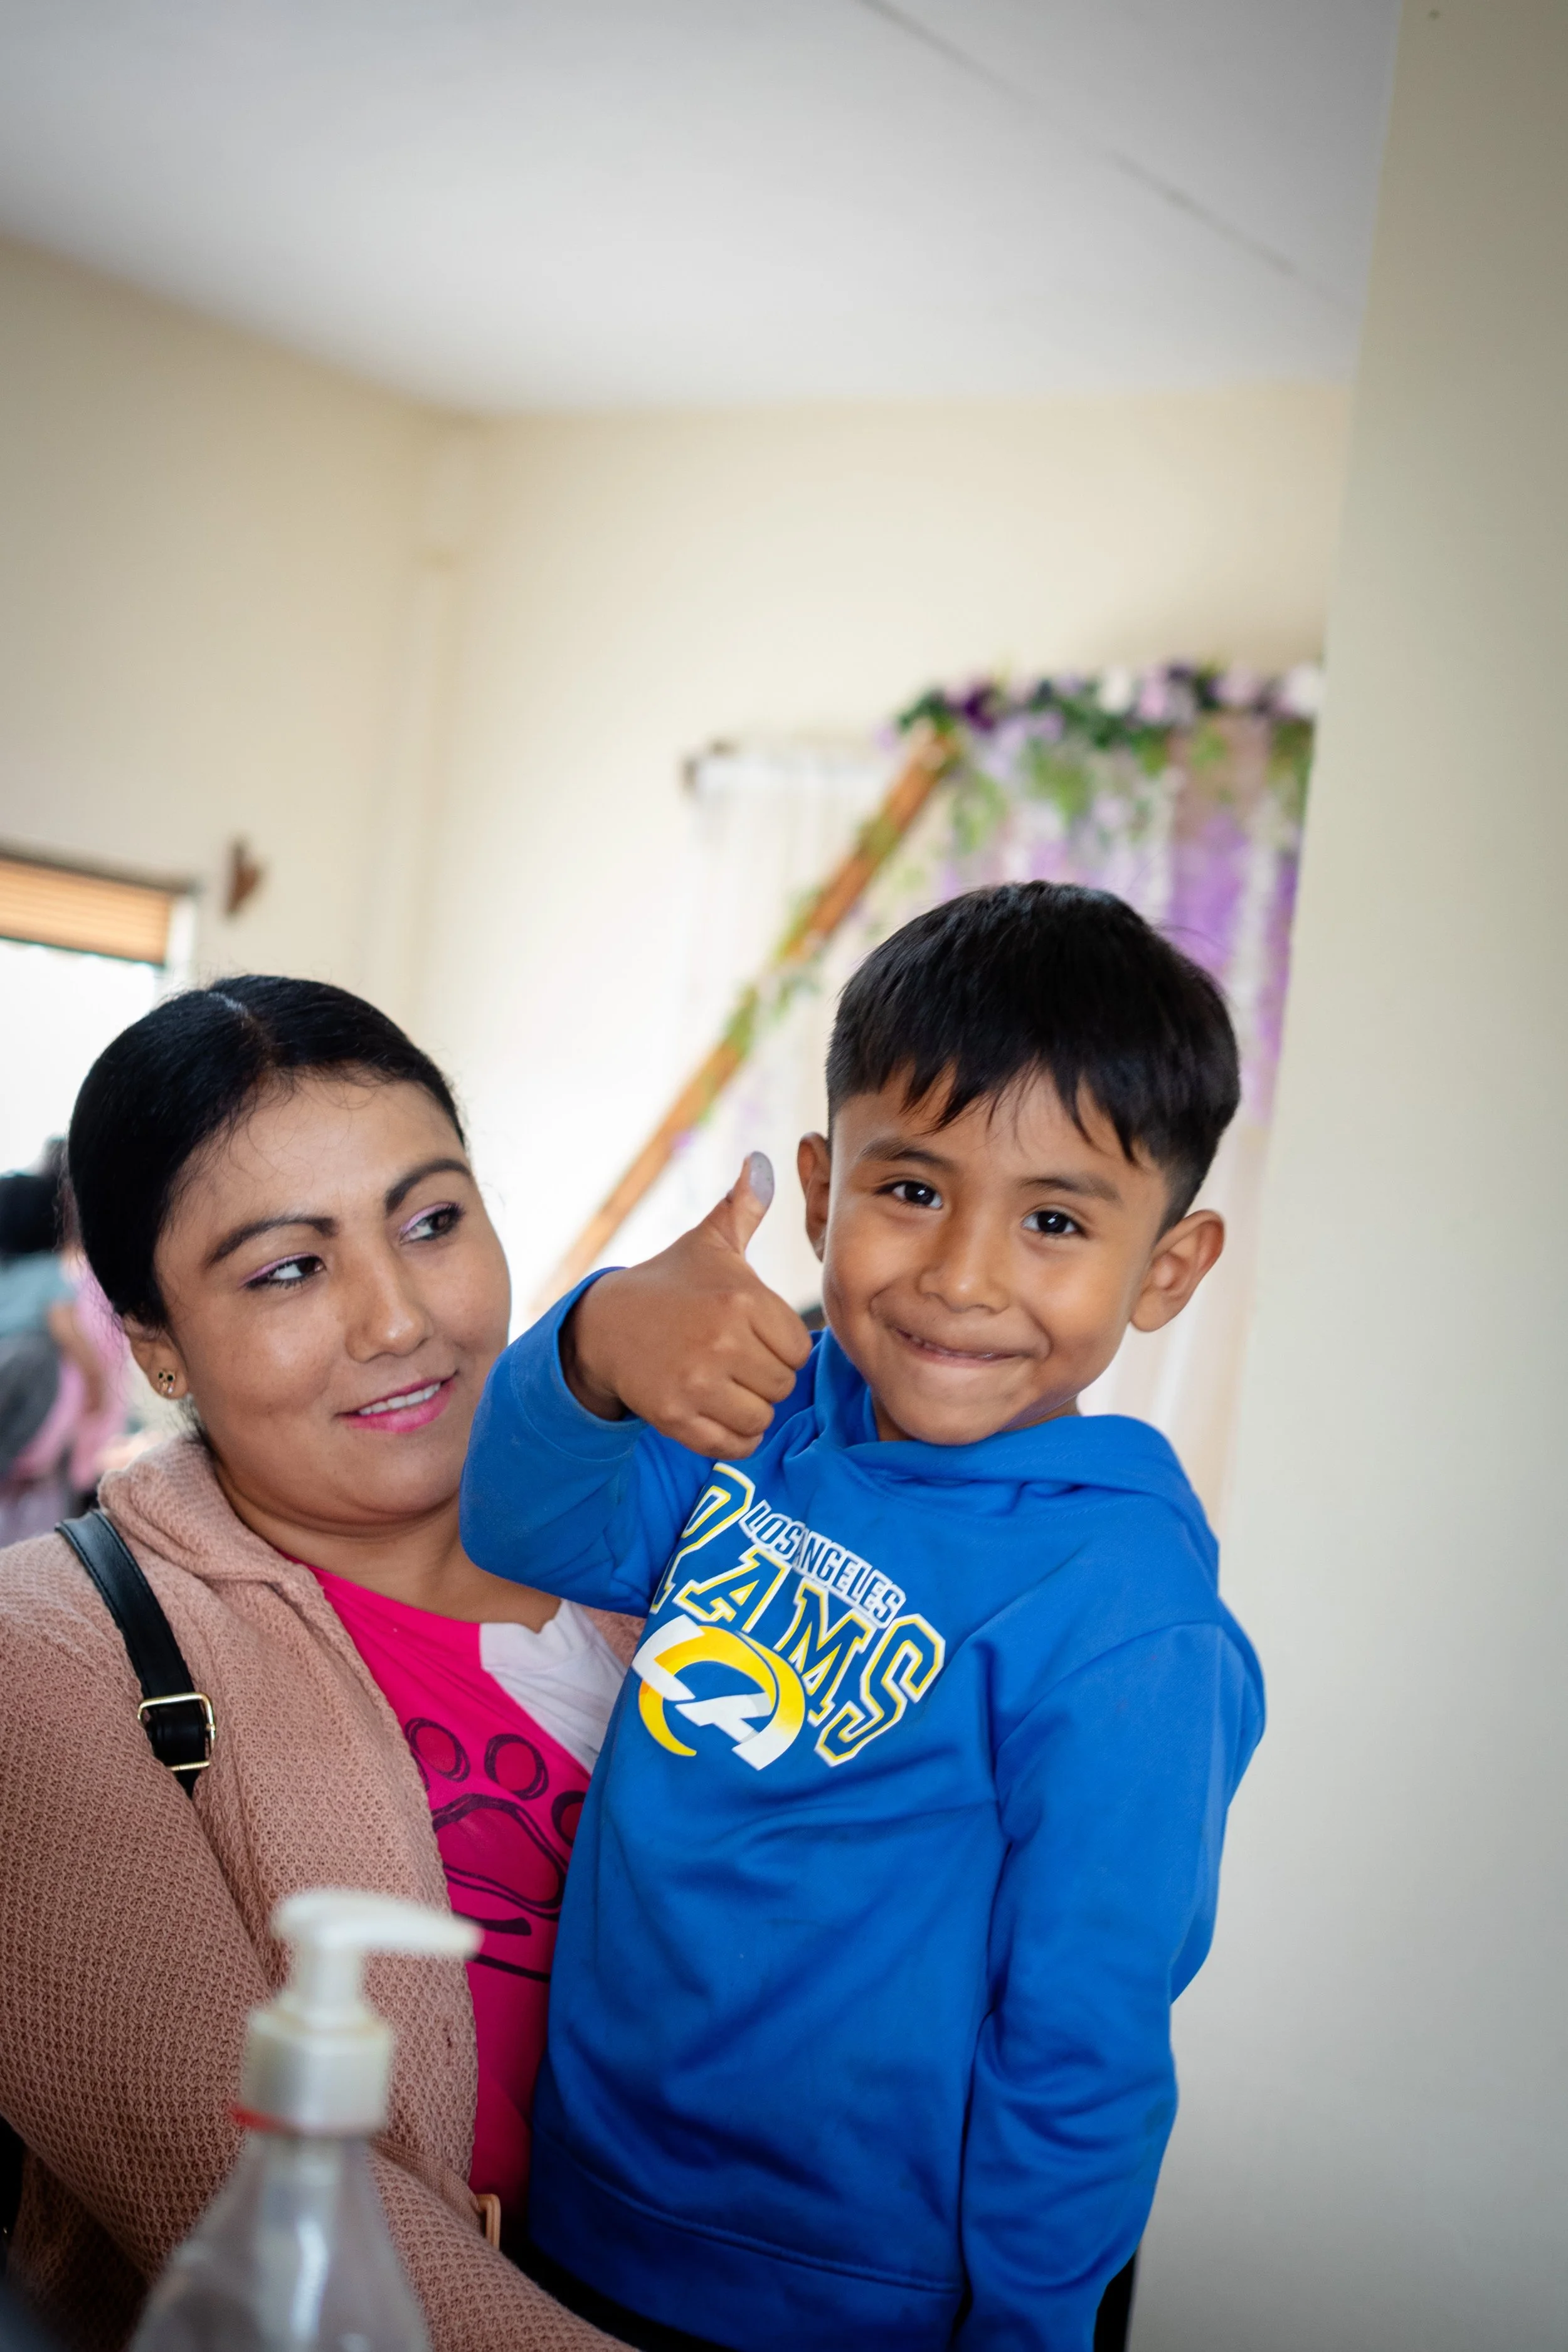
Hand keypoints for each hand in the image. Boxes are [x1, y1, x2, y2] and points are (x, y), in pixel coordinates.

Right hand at [561, 1153, 812, 1456]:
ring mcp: (696, 1382)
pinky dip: (733, 1438)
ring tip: (725, 1386)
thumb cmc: (669, 1284)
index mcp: (740, 1298)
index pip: (798, 1348)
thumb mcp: (708, 1243)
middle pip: (782, 1385)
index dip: (779, 1346)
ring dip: (749, 1409)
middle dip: (764, 1378)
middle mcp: (721, 1341)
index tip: (752, 1336)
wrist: (602, 1325)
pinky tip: (717, 1413)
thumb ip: (744, 1207)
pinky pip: (732, 1445)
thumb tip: (762, 1161)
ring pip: (760, 1417)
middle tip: (735, 1363)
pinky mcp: (674, 1417)